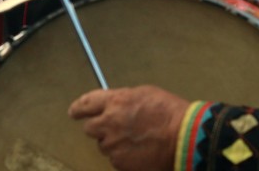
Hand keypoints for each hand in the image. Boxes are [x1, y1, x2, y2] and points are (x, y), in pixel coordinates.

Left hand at [68, 86, 189, 170]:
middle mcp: (109, 123)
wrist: (184, 138)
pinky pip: (116, 160)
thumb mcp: (144, 93)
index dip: (78, 108)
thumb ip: (123, 98)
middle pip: (89, 128)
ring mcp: (114, 145)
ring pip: (104, 146)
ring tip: (135, 141)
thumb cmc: (169, 112)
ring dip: (114, 143)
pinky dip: (124, 157)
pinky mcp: (121, 164)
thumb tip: (113, 104)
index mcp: (115, 102)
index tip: (74, 112)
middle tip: (112, 129)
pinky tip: (140, 152)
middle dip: (98, 128)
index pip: (86, 104)